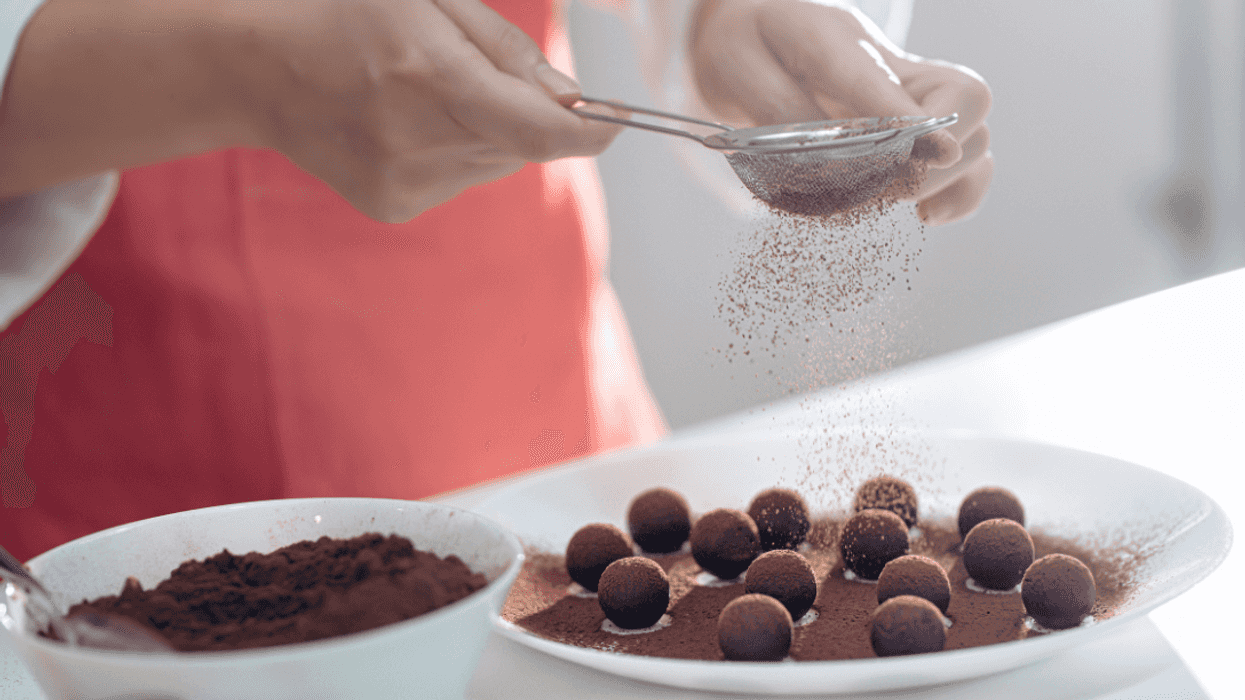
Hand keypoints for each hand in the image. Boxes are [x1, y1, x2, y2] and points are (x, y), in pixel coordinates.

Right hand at [0, 0, 619, 222]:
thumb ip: (509, 52)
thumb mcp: (432, 2)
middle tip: (472, 76)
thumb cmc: (348, 15)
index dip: (586, 132)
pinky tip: (402, 125)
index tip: (614, 123)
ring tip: (422, 95)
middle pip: (522, 145)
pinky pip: (459, 181)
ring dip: (485, 132)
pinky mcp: (393, 206)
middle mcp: (417, 139)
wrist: (257, 65)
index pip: (536, 128)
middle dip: (524, 114)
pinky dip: (452, 153)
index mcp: (429, 76)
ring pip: (494, 164)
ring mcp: (403, 182)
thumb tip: (570, 101)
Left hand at [689, 0, 991, 224]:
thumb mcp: (736, 65)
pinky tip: (924, 213)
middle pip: (964, 102)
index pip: (883, 80)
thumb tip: (828, 163)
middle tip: (879, 189)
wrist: (758, 32)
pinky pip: (968, 164)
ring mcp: (913, 98)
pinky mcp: (917, 129)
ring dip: (946, 183)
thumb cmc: (747, 46)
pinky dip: (959, 196)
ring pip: (977, 138)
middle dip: (930, 160)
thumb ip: (776, 109)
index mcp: (837, 41)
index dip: (911, 120)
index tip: (938, 155)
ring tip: (901, 204)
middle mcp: (893, 67)